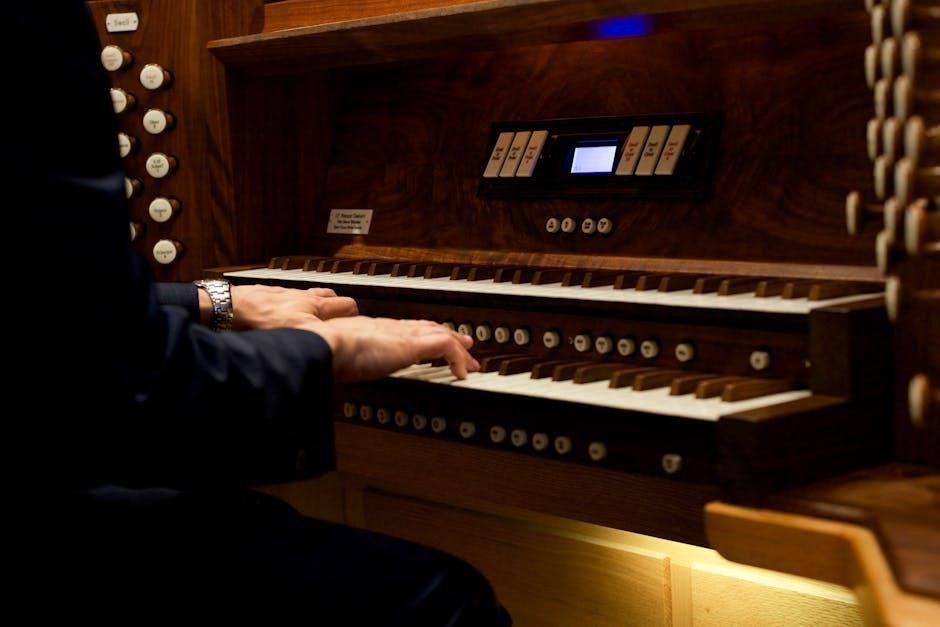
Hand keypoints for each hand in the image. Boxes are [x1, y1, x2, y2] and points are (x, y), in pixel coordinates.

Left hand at [230, 285, 357, 328]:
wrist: (231, 307)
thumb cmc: (263, 320)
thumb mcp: (300, 333)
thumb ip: (322, 338)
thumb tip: (340, 348)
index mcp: (315, 305)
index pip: (346, 305)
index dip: (354, 315)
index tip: (356, 325)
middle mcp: (304, 296)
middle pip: (330, 295)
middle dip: (338, 305)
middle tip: (339, 318)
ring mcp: (286, 293)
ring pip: (310, 294)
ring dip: (317, 302)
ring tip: (315, 315)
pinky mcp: (270, 294)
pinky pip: (290, 296)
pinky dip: (294, 303)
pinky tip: (285, 314)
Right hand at [300, 316, 479, 381]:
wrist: (323, 345)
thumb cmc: (324, 352)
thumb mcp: (338, 354)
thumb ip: (346, 359)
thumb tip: (338, 369)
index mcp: (374, 329)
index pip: (406, 328)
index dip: (422, 334)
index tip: (431, 342)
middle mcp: (391, 327)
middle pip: (427, 328)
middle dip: (447, 336)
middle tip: (465, 345)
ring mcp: (401, 334)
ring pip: (440, 334)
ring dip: (458, 348)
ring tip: (470, 361)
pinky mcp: (410, 344)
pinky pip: (444, 347)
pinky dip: (457, 359)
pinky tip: (462, 373)